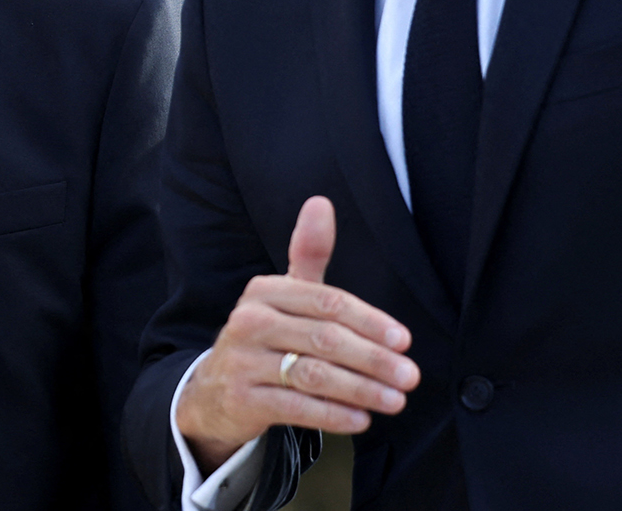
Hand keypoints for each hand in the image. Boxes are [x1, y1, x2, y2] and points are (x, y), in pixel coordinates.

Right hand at [175, 196, 419, 474]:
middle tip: (409, 376)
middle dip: (374, 359)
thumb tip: (321, 202)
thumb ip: (307, 254)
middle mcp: (249, 321)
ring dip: (361, 390)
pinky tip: (361, 419)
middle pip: (325, 339)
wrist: (212, 389)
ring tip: (394, 400)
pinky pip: (296, 408)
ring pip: (314, 375)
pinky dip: (333, 415)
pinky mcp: (241, 399)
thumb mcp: (284, 295)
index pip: (328, 303)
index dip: (370, 321)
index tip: (403, 340)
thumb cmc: (264, 336)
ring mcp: (242, 361)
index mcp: (265, 291)